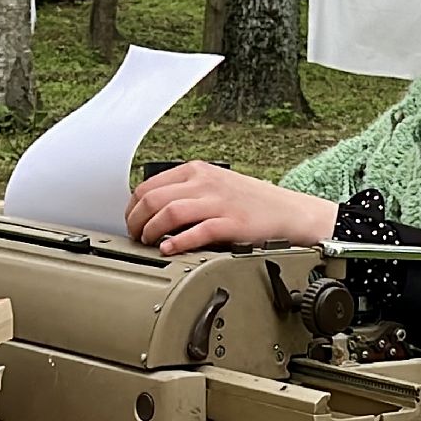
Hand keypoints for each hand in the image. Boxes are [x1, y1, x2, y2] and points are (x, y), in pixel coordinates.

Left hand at [124, 161, 339, 254]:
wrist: (289, 212)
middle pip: (154, 198)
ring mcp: (219, 202)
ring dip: (151, 230)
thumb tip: (152, 208)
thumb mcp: (215, 184)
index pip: (149, 185)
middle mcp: (206, 182)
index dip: (133, 207)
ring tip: (149, 243)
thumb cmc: (252, 203)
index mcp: (198, 170)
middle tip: (136, 236)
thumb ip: (186, 191)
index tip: (131, 222)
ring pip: (169, 212)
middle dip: (136, 220)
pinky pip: (197, 231)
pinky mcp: (232, 223)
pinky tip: (170, 250)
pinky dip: (178, 242)